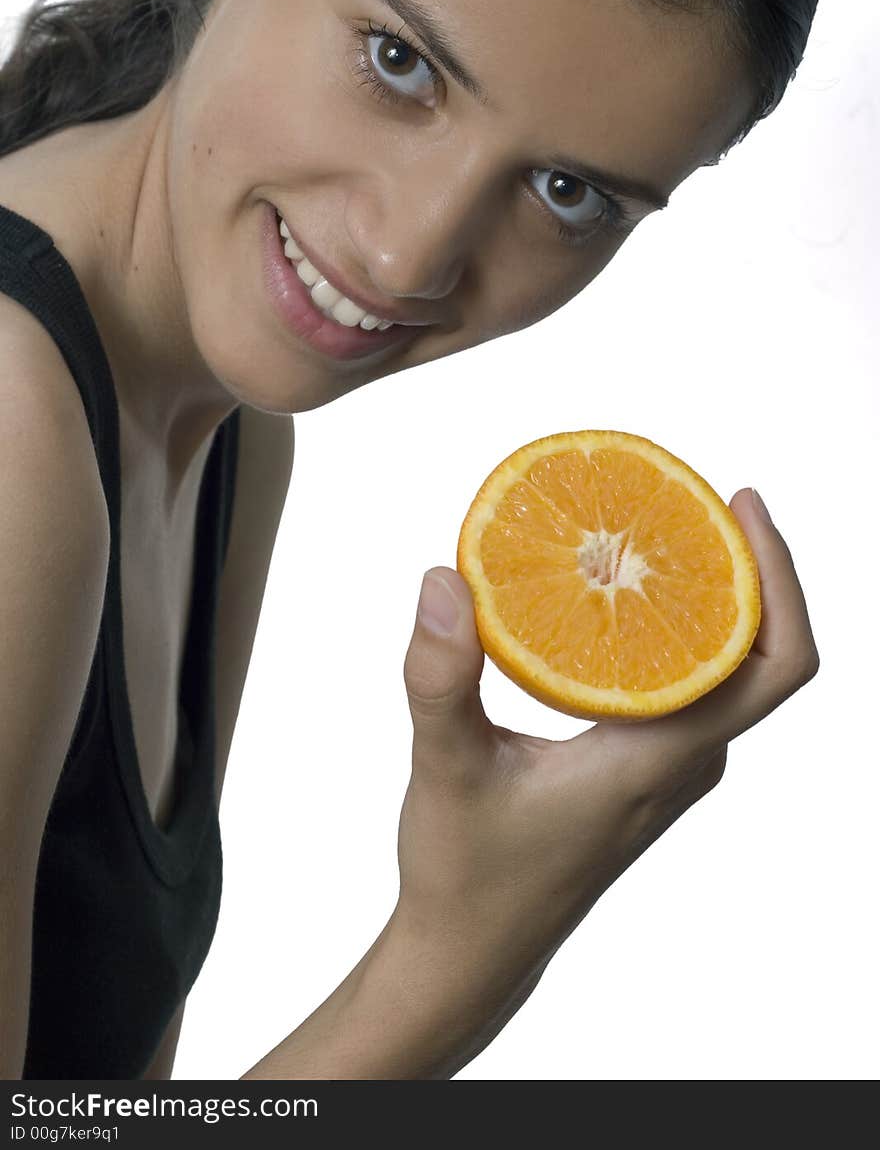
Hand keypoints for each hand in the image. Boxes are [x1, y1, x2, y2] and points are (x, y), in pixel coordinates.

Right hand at [395, 487, 819, 1000]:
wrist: (472, 950)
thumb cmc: (468, 875)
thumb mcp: (447, 769)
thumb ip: (442, 678)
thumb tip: (443, 579)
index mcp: (662, 758)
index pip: (774, 665)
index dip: (781, 577)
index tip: (743, 503)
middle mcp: (683, 761)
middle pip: (762, 652)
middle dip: (747, 565)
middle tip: (694, 496)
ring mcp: (667, 767)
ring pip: (724, 666)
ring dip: (710, 594)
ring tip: (658, 527)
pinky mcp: (642, 768)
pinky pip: (686, 683)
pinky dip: (672, 626)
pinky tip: (616, 592)